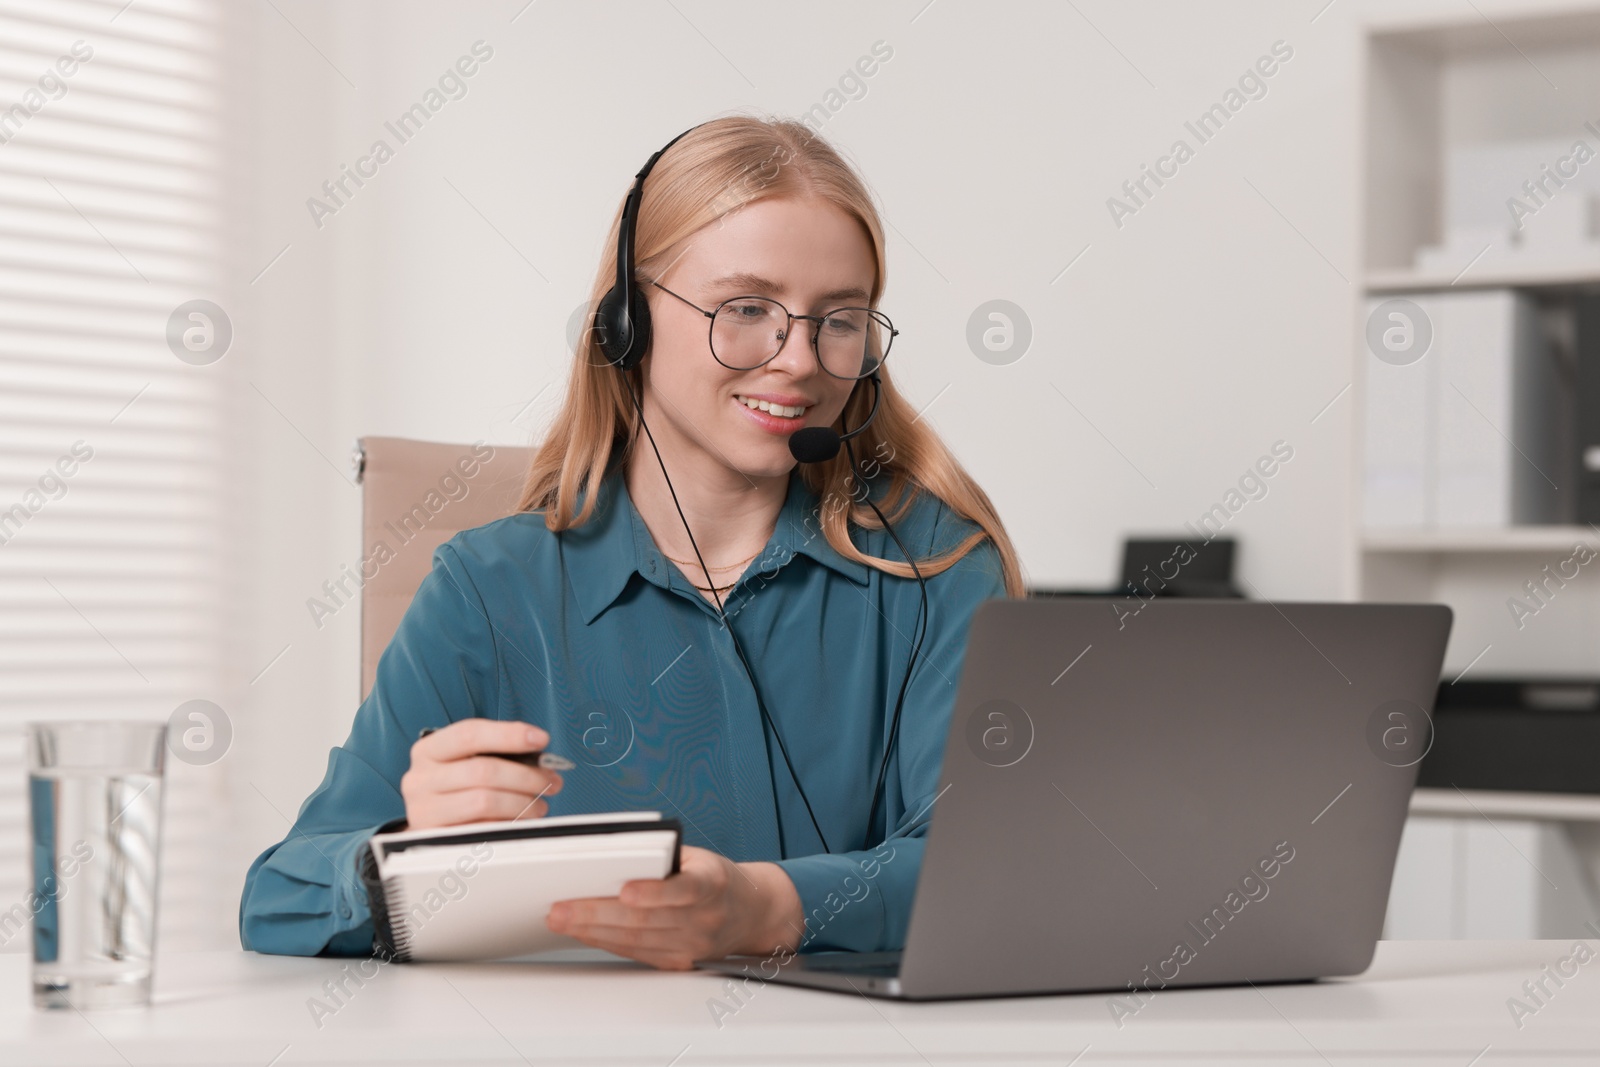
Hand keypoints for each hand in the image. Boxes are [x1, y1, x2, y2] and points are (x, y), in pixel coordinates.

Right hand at [400, 719, 562, 828]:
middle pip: (482, 770)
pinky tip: (522, 822)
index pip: (469, 734)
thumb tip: (542, 758)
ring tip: (540, 805)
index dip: (508, 734)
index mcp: (428, 751)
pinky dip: (508, 824)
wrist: (430, 825)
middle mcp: (419, 779)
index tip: (541, 739)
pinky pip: (481, 830)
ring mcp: (424, 812)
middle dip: (526, 775)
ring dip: (522, 802)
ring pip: (484, 801)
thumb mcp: (467, 763)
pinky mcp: (436, 840)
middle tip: (552, 781)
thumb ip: (498, 755)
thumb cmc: (457, 788)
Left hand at [545, 846, 801, 970]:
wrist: (751, 913)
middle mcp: (704, 919)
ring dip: (593, 931)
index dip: (655, 892)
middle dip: (597, 914)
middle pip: (646, 920)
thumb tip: (611, 857)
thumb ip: (663, 858)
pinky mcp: (679, 962)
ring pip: (636, 940)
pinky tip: (584, 933)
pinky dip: (607, 942)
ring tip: (561, 920)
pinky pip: (637, 953)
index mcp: (713, 883)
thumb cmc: (716, 877)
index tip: (625, 890)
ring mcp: (692, 946)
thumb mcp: (700, 857)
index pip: (685, 890)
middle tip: (560, 910)